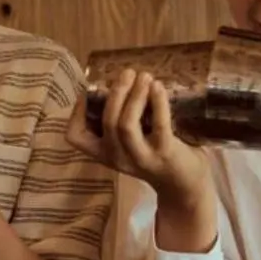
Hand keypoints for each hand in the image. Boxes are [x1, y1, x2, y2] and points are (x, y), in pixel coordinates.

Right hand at [66, 67, 210, 208]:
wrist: (184, 186)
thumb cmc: (156, 157)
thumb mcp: (130, 145)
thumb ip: (121, 121)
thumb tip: (120, 83)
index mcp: (104, 153)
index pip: (76, 136)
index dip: (77, 111)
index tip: (91, 92)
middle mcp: (117, 158)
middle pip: (107, 121)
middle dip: (116, 92)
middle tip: (127, 73)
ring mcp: (141, 157)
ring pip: (126, 124)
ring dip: (134, 96)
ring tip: (144, 76)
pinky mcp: (165, 153)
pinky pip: (158, 125)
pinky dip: (157, 102)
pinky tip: (158, 87)